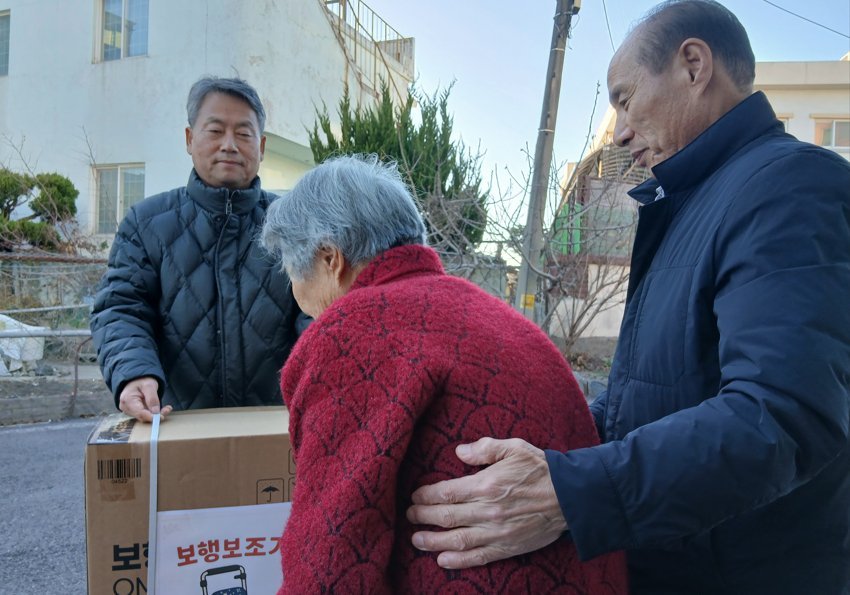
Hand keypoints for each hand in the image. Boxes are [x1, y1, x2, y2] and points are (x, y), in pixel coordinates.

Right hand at [118, 376, 170, 421]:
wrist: (137, 379)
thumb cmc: (142, 380)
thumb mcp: (149, 386)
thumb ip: (152, 398)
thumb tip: (156, 412)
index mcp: (127, 399)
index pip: (140, 413)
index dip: (151, 417)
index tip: (162, 417)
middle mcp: (126, 407)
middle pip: (142, 417)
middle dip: (156, 415)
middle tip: (168, 409)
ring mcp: (129, 410)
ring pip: (144, 417)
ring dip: (156, 414)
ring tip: (166, 408)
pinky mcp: (133, 412)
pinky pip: (144, 415)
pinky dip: (153, 413)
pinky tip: (160, 409)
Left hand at [406, 437, 566, 568]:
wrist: (571, 497)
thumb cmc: (540, 469)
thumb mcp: (514, 447)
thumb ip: (485, 448)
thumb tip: (459, 452)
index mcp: (487, 484)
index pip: (447, 492)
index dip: (426, 495)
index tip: (415, 495)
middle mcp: (489, 510)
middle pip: (447, 516)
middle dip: (423, 517)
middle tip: (410, 515)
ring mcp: (497, 532)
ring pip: (458, 539)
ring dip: (433, 541)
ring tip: (416, 539)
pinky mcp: (507, 547)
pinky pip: (478, 557)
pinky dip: (458, 560)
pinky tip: (442, 559)